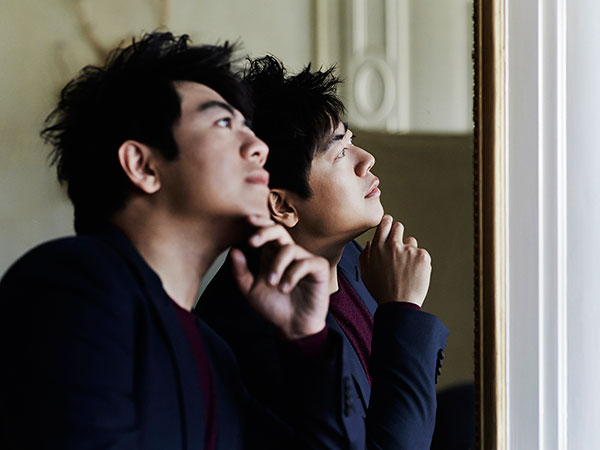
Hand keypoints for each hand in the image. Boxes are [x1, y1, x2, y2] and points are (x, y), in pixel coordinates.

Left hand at [231, 216, 330, 338]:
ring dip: (277, 265)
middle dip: (265, 232)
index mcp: (273, 255)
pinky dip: (293, 274)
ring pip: (290, 249)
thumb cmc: (273, 308)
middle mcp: (289, 254)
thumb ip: (241, 272)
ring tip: (273, 284)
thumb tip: (233, 250)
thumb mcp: (250, 291)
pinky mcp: (318, 268)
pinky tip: (285, 288)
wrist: (292, 327)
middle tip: (252, 243)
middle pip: (280, 230)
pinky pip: (306, 262)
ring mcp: (305, 259)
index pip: (268, 232)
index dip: (260, 223)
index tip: (247, 220)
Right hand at [359, 214, 430, 306]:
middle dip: (398, 233)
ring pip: (411, 242)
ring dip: (409, 251)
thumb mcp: (365, 273)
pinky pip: (422, 254)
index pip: (384, 223)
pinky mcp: (422, 256)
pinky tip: (414, 274)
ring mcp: (409, 250)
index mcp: (377, 247)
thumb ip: (365, 255)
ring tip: (405, 269)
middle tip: (398, 247)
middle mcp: (393, 245)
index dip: (387, 223)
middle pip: (398, 227)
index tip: (389, 225)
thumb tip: (370, 243)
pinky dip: (419, 262)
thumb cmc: (381, 291)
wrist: (398, 305)